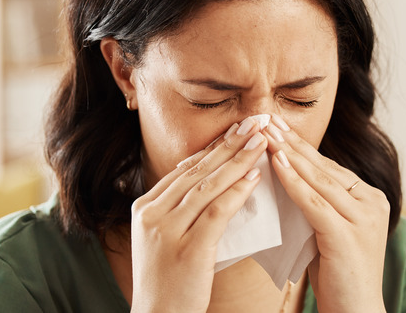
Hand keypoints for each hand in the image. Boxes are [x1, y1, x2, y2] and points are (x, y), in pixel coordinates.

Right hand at [129, 117, 265, 312]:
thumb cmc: (170, 283)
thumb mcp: (165, 239)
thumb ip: (182, 211)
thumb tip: (216, 183)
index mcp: (144, 207)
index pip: (184, 169)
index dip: (213, 147)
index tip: (237, 129)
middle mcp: (151, 214)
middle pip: (197, 171)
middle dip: (228, 144)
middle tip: (254, 122)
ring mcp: (166, 231)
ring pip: (207, 186)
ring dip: (237, 161)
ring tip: (260, 141)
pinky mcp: (187, 249)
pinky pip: (215, 212)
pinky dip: (236, 192)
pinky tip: (254, 177)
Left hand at [263, 115, 389, 312]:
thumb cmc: (338, 275)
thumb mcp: (330, 229)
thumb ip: (318, 202)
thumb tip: (286, 173)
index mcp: (370, 198)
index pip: (328, 166)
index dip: (300, 145)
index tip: (275, 125)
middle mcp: (372, 203)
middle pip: (323, 167)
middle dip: (291, 141)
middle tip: (266, 117)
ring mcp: (363, 218)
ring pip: (318, 180)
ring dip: (288, 154)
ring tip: (265, 133)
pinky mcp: (348, 235)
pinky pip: (314, 202)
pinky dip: (293, 182)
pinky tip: (276, 164)